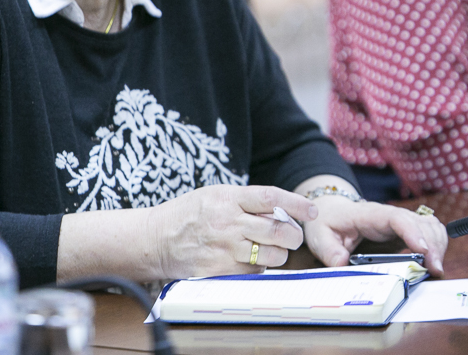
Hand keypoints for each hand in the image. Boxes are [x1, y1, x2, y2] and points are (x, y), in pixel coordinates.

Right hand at [146, 185, 316, 278]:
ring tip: (274, 250)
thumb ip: (246, 201)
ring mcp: (224, 247)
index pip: (271, 198)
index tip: (312, 211)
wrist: (156, 239)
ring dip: (279, 255)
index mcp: (229, 198)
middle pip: (277, 230)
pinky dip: (259, 268)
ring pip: (270, 255)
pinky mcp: (219, 269)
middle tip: (293, 236)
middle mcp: (229, 222)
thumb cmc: (188, 215)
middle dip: (293, 235)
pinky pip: (253, 272)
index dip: (296, 204)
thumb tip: (280, 211)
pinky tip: (251, 261)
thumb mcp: (216, 195)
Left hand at [302, 194, 447, 275]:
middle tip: (435, 270)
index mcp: (370, 215)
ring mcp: (400, 222)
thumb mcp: (320, 236)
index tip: (422, 251)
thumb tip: (341, 263)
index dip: (412, 232)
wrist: (331, 211)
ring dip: (438, 245)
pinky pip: (429, 232)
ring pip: (429, 226)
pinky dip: (437, 244)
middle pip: (419, 223)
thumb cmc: (327, 221)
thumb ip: (329, 250)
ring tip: (437, 268)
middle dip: (432, 245)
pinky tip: (435, 260)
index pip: (397, 218)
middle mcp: (390, 216)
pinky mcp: (406, 230)